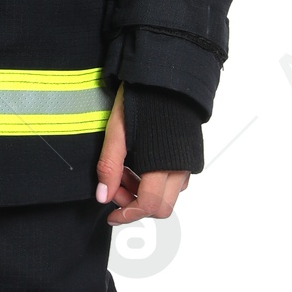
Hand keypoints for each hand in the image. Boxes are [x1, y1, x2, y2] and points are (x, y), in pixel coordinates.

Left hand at [95, 87, 190, 227]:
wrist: (168, 77)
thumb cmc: (142, 99)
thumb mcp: (117, 130)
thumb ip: (109, 166)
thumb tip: (103, 197)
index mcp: (162, 163)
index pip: (148, 205)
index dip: (128, 215)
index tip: (111, 215)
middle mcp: (181, 167)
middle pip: (162, 206)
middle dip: (135, 203)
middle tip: (115, 186)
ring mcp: (188, 161)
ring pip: (168, 193)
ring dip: (144, 191)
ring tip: (124, 169)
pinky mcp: (189, 154)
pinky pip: (175, 179)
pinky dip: (155, 180)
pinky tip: (139, 163)